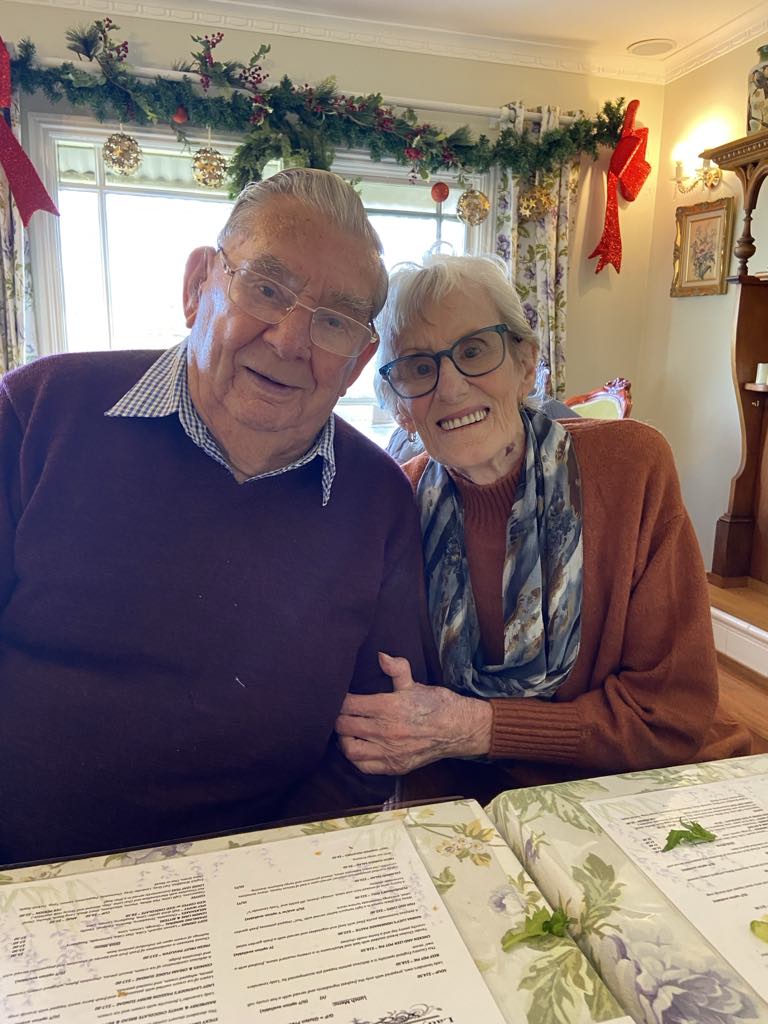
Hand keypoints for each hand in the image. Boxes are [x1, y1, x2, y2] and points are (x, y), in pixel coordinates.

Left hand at [335, 652, 491, 774]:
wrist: (459, 729)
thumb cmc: (436, 704)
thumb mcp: (415, 683)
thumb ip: (396, 669)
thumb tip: (380, 656)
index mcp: (387, 707)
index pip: (349, 705)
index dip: (340, 700)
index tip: (340, 697)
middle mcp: (385, 731)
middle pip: (345, 726)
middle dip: (339, 718)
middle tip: (341, 714)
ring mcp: (389, 752)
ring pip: (350, 749)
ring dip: (344, 740)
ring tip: (347, 732)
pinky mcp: (394, 767)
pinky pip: (364, 766)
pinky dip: (356, 758)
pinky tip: (359, 748)